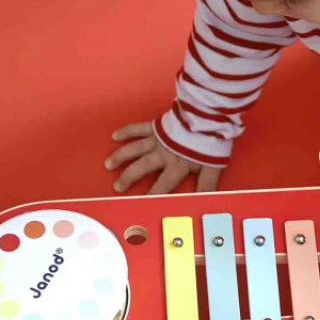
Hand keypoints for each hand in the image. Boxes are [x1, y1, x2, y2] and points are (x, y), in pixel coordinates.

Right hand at [104, 122, 220, 194]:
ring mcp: (157, 139)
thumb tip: (205, 200)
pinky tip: (115, 136)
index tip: (141, 203)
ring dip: (121, 156)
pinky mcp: (156, 126)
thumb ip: (206, 184)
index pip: (163, 184)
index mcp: (176, 165)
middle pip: (142, 167)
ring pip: (134, 149)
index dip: (153, 194)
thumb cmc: (210, 141)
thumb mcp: (212, 166)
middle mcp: (163, 153)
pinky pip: (138, 128)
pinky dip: (126, 132)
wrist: (207, 116)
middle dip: (128, 177)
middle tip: (117, 186)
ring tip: (108, 164)